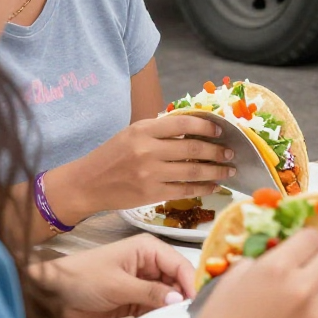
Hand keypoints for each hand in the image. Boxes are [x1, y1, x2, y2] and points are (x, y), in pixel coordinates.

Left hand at [38, 235, 194, 317]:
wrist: (51, 295)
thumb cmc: (83, 279)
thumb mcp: (118, 285)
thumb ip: (150, 293)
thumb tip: (179, 300)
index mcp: (148, 249)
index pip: (180, 264)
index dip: (192, 282)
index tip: (199, 303)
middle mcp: (149, 264)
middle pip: (176, 281)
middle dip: (183, 298)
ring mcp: (141, 283)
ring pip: (167, 296)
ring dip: (170, 310)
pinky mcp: (133, 300)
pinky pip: (153, 308)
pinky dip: (157, 317)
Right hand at [48, 115, 235, 222]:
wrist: (86, 184)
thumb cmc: (111, 156)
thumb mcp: (132, 133)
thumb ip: (160, 130)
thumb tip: (194, 128)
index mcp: (143, 130)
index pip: (183, 123)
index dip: (206, 126)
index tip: (220, 131)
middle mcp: (147, 150)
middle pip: (192, 149)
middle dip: (217, 151)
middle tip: (231, 152)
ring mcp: (150, 174)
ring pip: (192, 171)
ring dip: (215, 171)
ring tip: (229, 170)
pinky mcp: (150, 194)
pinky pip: (184, 190)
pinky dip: (202, 188)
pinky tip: (213, 185)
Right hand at [179, 229, 317, 317]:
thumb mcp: (232, 281)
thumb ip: (261, 261)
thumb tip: (281, 254)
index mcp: (277, 268)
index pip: (313, 236)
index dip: (305, 242)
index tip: (301, 249)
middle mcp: (302, 288)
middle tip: (308, 268)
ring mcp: (317, 316)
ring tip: (312, 293)